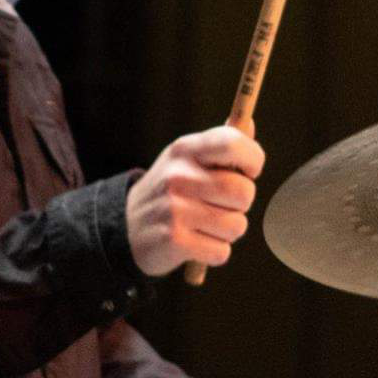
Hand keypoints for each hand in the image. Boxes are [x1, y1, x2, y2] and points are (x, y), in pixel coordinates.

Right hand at [125, 124, 263, 276]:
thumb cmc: (170, 190)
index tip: (247, 172)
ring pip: (237, 226)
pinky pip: (221, 251)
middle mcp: (179, 176)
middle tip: (221, 205)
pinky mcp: (175, 240)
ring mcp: (175, 209)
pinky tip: (197, 241)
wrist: (125, 226)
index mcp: (185, 150)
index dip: (252, 159)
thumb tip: (250, 125)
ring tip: (206, 224)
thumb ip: (220, 145)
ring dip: (228, 231)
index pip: (233, 143)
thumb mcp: (186, 159)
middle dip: (240, 204)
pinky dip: (215, 252)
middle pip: (244, 192)